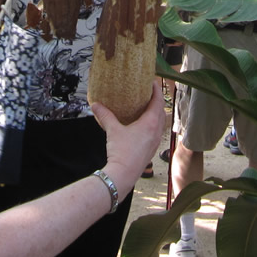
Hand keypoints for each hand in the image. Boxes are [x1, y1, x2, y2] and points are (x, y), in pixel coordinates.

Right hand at [91, 81, 164, 200]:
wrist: (124, 174)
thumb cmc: (121, 151)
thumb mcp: (112, 130)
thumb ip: (105, 115)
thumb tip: (95, 104)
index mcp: (150, 123)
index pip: (158, 101)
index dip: (156, 90)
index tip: (153, 82)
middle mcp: (156, 131)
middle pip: (162, 111)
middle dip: (157, 101)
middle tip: (149, 93)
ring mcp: (155, 141)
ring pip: (160, 123)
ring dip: (157, 113)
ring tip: (147, 107)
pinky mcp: (151, 149)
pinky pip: (156, 132)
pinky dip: (153, 124)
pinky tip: (143, 126)